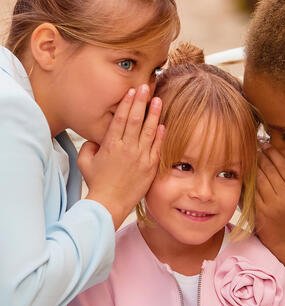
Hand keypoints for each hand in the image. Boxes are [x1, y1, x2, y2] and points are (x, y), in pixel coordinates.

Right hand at [78, 85, 163, 229]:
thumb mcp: (85, 162)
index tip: (130, 91)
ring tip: (158, 100)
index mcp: (111, 145)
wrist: (110, 204)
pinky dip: (160, 136)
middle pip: (135, 119)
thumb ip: (89, 146)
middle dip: (140, 101)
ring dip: (153, 114)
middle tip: (145, 86)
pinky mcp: (150, 167)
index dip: (126, 103)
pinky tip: (163, 125)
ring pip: (148, 131)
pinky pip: (157, 148)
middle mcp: (127, 148)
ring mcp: (140, 157)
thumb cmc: (96, 183)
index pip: (120, 118)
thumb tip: (96, 138)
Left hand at [256, 147, 284, 295]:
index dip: (274, 153)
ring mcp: (272, 204)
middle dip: (260, 156)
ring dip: (252, 166)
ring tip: (248, 157)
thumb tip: (271, 156)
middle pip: (270, 170)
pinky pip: (251, 191)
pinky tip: (243, 172)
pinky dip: (246, 180)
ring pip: (259, 178)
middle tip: (253, 146)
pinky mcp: (259, 211)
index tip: (265, 144)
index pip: (284, 166)